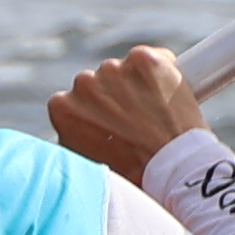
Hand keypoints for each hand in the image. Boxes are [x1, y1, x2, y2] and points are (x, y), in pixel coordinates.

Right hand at [45, 44, 211, 178]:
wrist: (172, 170)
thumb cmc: (132, 176)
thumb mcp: (88, 161)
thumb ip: (78, 136)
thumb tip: (81, 130)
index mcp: (62, 107)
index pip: (76, 99)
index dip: (95, 111)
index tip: (112, 125)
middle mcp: (84, 83)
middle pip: (99, 81)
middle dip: (115, 96)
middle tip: (136, 123)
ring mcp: (115, 69)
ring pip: (125, 70)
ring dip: (137, 84)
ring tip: (156, 115)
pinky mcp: (145, 59)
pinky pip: (152, 59)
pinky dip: (160, 72)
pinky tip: (168, 97)